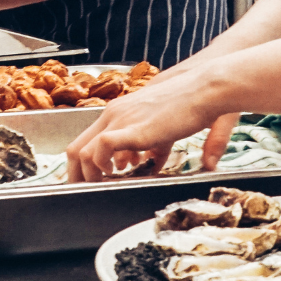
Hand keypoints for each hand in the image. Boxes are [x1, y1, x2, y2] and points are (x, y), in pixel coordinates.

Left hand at [65, 66, 226, 182]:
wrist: (205, 89)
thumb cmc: (190, 105)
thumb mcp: (164, 130)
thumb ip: (154, 147)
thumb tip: (149, 163)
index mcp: (119, 111)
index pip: (86, 139)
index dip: (84, 164)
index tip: (89, 180)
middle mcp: (114, 113)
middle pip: (76, 148)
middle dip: (78, 175)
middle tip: (86, 191)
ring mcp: (120, 119)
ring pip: (83, 151)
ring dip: (89, 175)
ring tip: (101, 187)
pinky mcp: (133, 129)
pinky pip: (102, 147)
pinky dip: (103, 165)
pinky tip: (117, 173)